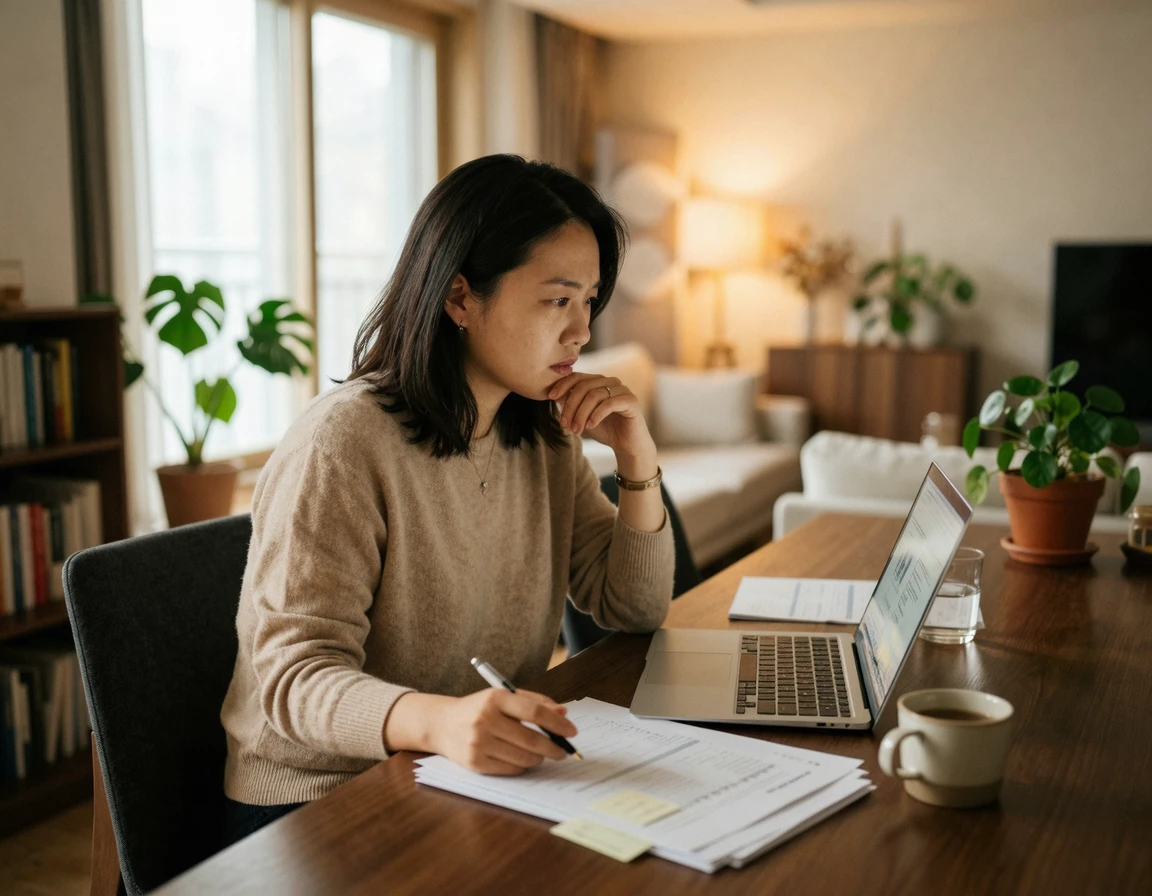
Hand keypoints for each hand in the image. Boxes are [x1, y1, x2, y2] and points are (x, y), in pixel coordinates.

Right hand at [428, 688, 577, 774]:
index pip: (534, 712)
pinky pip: (511, 769)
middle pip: (531, 739)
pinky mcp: (475, 763)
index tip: (572, 732)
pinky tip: (523, 759)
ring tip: (541, 754)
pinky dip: (523, 766)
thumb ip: (534, 702)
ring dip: (539, 758)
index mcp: (496, 698)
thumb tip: (563, 713)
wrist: (442, 724)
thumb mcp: (503, 696)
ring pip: (523, 757)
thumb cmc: (479, 708)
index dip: (557, 724)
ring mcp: (479, 743)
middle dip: (553, 747)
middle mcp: (485, 720)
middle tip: (562, 750)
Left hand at [549, 373, 655, 459]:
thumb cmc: (605, 430)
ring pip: (594, 395)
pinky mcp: (631, 401)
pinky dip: (596, 415)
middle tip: (564, 425)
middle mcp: (611, 381)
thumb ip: (571, 405)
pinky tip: (589, 426)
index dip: (562, 385)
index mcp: (599, 381)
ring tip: (576, 430)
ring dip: (581, 414)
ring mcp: (622, 390)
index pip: (577, 376)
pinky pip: (609, 404)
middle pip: (584, 386)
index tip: (551, 398)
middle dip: (570, 406)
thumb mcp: (582, 417)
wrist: (627, 446)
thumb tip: (555, 394)